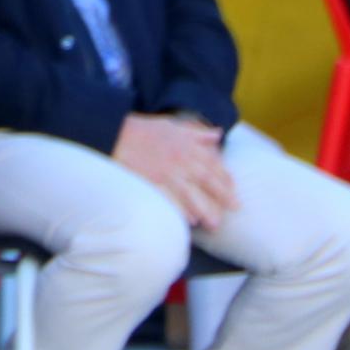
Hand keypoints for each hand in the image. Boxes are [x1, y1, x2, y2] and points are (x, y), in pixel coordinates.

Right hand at [115, 113, 237, 226]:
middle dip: (223, 195)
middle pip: (206, 180)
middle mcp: (180, 159)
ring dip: (204, 209)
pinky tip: (190, 220)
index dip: (225, 177)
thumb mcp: (172, 125)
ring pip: (191, 193)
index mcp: (186, 145)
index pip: (212, 163)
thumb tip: (217, 134)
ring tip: (215, 224)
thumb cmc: (141, 128)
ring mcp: (165, 171)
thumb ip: (196, 133)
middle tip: (236, 209)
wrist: (113, 131)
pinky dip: (181, 209)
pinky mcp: (151, 180)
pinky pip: (170, 198)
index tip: (233, 189)